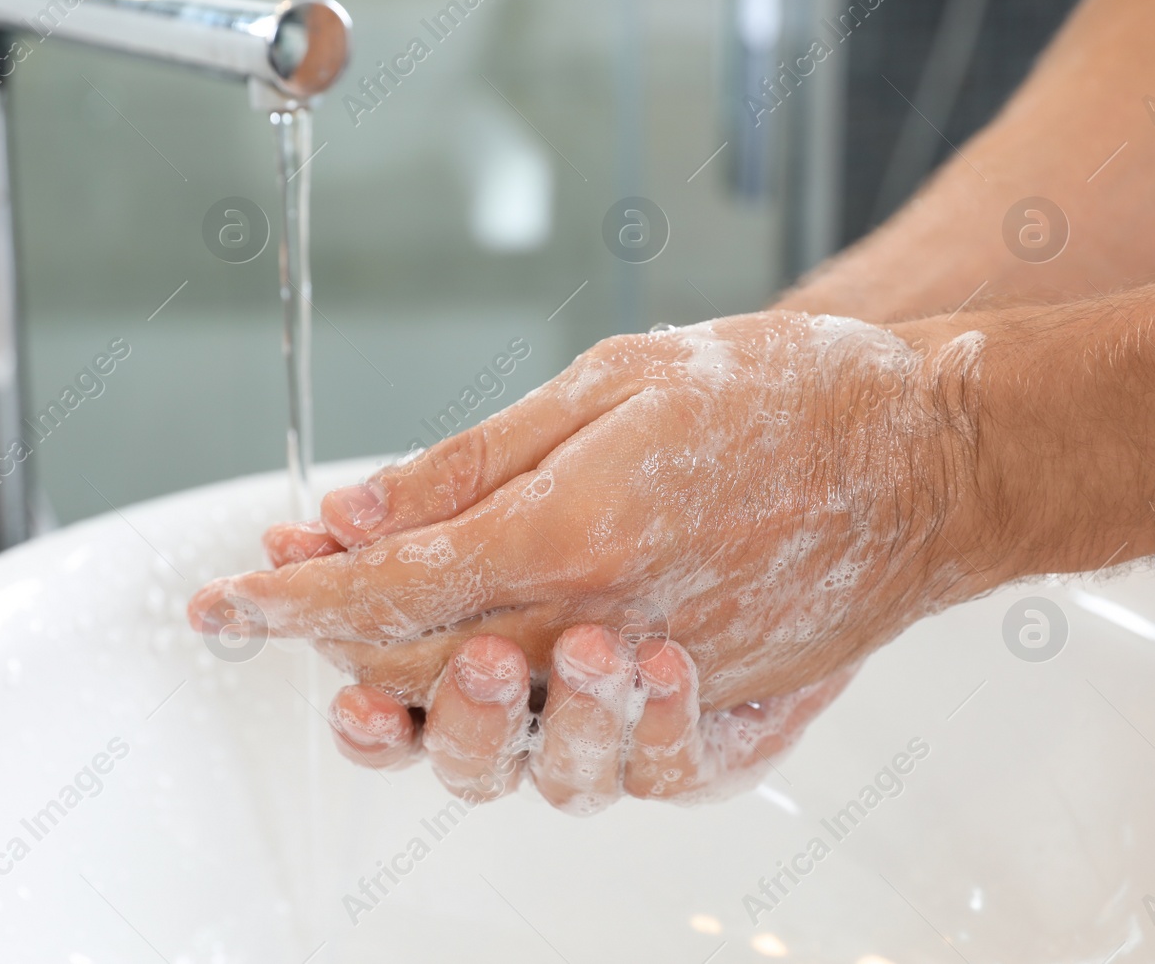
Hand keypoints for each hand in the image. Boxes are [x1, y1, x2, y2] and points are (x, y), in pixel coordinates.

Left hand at [189, 311, 1000, 809]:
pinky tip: (501, 692)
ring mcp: (666, 693)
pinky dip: (532, 739)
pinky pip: (598, 771)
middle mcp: (610, 632)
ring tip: (378, 669)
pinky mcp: (717, 724)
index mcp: (571, 536)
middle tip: (294, 605)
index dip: (284, 601)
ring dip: (423, 715)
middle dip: (336, 650)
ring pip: (502, 748)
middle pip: (423, 682)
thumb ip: (469, 464)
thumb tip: (349, 512)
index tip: (221, 599)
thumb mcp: (606, 384)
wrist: (932, 450)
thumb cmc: (782, 394)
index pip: (383, 593)